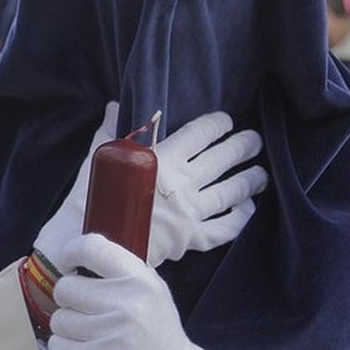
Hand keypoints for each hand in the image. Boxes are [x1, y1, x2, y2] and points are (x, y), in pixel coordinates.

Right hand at [34, 106, 266, 271]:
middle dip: (242, 146)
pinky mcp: (190, 238)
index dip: (217, 125)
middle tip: (253, 140)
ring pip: (230, 191)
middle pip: (223, 159)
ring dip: (249, 180)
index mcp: (162, 159)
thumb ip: (111, 131)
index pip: (200, 134)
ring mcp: (190, 213)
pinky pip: (224, 228)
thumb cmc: (91, 197)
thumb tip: (117, 106)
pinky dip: (239, 218)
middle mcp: (182, 184)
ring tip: (260, 172)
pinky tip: (248, 208)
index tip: (226, 121)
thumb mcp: (100, 158)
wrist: (89, 244)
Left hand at [48, 234, 231, 349]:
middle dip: (68, 300)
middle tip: (85, 310)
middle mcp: (129, 304)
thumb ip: (120, 270)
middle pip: (65, 288)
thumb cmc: (156, 330)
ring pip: (58, 319)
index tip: (67, 263)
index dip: (70, 252)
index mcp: (141, 280)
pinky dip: (66, 349)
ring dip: (67, 328)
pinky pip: (59, 346)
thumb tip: (76, 252)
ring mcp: (114, 334)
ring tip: (90, 334)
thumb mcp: (151, 290)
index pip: (92, 248)